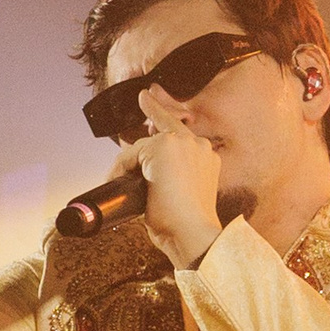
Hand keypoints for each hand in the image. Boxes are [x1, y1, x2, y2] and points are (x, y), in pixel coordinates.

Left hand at [131, 92, 223, 268]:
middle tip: (139, 108)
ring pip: (142, 148)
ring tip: (126, 188)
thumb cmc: (185, 226)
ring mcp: (182, 143)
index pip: (179, 130)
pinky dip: (122, 169)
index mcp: (207, 157)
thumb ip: (167, 179)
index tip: (146, 96)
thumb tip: (135, 175)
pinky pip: (131, 154)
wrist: (193, 234)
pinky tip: (124, 184)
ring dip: (128, 167)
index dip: (159, 112)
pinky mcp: (164, 147)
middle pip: (158, 135)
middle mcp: (198, 145)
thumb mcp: (179, 198)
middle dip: (142, 138)